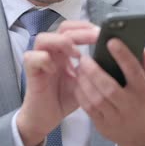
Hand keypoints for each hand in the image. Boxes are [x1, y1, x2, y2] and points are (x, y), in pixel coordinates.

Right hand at [17, 21, 98, 145]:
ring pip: (43, 38)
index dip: (86, 27)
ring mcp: (39, 59)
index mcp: (64, 50)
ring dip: (62, 42)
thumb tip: (113, 58)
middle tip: (96, 37)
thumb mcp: (84, 81)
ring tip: (76, 54)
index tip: (103, 32)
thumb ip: (93, 69)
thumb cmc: (64, 97)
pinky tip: (55, 69)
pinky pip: (32, 57)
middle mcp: (51, 51)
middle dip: (81, 31)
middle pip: (61, 29)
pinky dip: (44, 59)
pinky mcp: (30, 71)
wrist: (46, 118)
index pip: (73, 29)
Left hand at [74, 40, 144, 145]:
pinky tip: (78, 82)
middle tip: (85, 57)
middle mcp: (130, 105)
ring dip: (84, 81)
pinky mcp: (103, 125)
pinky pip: (88, 108)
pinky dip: (81, 93)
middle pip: (109, 87)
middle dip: (94, 71)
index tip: (111, 41)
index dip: (123, 55)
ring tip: (80, 67)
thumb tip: (142, 48)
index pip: (134, 71)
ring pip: (96, 98)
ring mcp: (116, 117)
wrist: (142, 136)